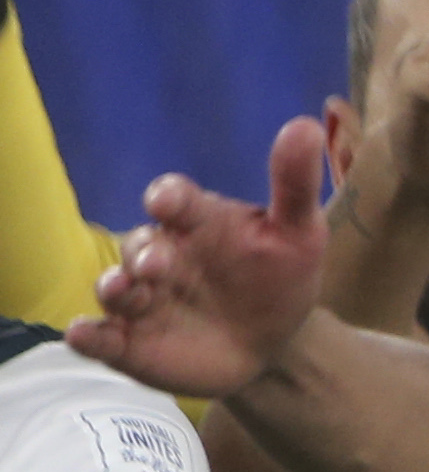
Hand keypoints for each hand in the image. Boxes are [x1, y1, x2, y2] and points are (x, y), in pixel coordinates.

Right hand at [76, 121, 336, 395]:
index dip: (168, 198)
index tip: (166, 201)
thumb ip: (295, 185)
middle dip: (144, 252)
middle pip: (140, 245)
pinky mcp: (126, 341)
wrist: (272, 345)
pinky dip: (87, 336)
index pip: (175, 199)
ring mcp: (140, 298)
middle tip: (157, 264)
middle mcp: (159, 255)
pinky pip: (98, 337)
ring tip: (119, 290)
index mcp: (196, 221)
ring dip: (112, 287)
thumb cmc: (279, 278)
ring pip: (114, 288)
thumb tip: (305, 126)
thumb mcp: (298, 234)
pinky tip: (81, 336)